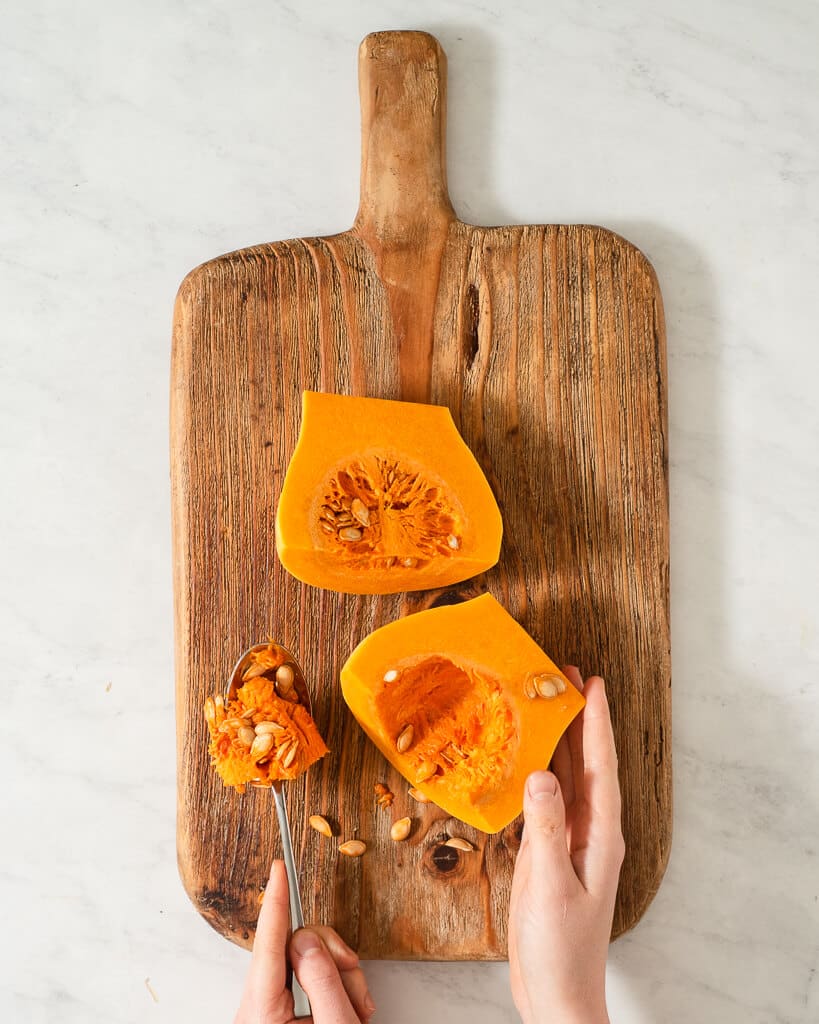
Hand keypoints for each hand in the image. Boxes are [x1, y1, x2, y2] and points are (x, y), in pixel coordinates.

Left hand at [234, 859, 374, 1022]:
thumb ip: (323, 980)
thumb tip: (309, 938)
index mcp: (261, 1011)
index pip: (268, 942)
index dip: (276, 899)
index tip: (278, 868)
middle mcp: (257, 1007)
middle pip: (295, 948)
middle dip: (331, 957)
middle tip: (352, 977)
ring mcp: (269, 1009)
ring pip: (307, 961)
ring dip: (339, 976)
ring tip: (355, 1008)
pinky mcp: (280, 1010)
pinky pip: (309, 978)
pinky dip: (335, 986)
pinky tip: (347, 1008)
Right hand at [508, 669, 624, 1023]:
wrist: (555, 993)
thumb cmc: (560, 949)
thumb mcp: (551, 886)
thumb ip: (545, 830)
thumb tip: (540, 773)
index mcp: (600, 835)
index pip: (600, 766)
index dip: (596, 721)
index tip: (591, 682)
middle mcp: (589, 830)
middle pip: (585, 762)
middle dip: (577, 717)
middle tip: (563, 675)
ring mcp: (569, 839)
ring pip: (566, 776)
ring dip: (558, 738)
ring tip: (546, 701)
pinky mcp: (548, 851)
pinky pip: (544, 799)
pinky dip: (536, 769)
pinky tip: (524, 755)